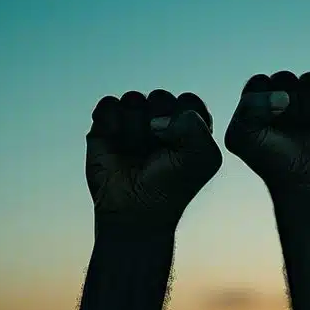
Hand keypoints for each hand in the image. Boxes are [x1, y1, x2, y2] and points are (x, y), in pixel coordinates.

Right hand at [87, 90, 221, 229]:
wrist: (134, 211)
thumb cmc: (171, 187)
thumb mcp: (203, 159)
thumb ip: (196, 126)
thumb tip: (157, 119)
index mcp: (188, 125)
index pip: (188, 101)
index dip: (183, 123)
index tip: (180, 150)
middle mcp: (161, 120)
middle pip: (160, 97)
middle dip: (158, 125)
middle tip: (156, 153)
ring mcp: (133, 121)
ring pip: (134, 99)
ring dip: (134, 129)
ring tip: (136, 153)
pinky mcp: (106, 125)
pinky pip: (109, 104)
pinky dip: (111, 123)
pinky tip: (116, 144)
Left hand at [224, 71, 309, 194]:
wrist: (305, 182)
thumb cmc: (271, 160)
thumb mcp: (241, 138)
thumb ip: (248, 108)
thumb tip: (283, 96)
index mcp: (262, 100)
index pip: (260, 82)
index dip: (263, 103)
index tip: (266, 126)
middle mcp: (286, 94)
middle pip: (285, 78)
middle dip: (286, 105)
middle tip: (288, 129)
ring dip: (309, 106)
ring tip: (308, 128)